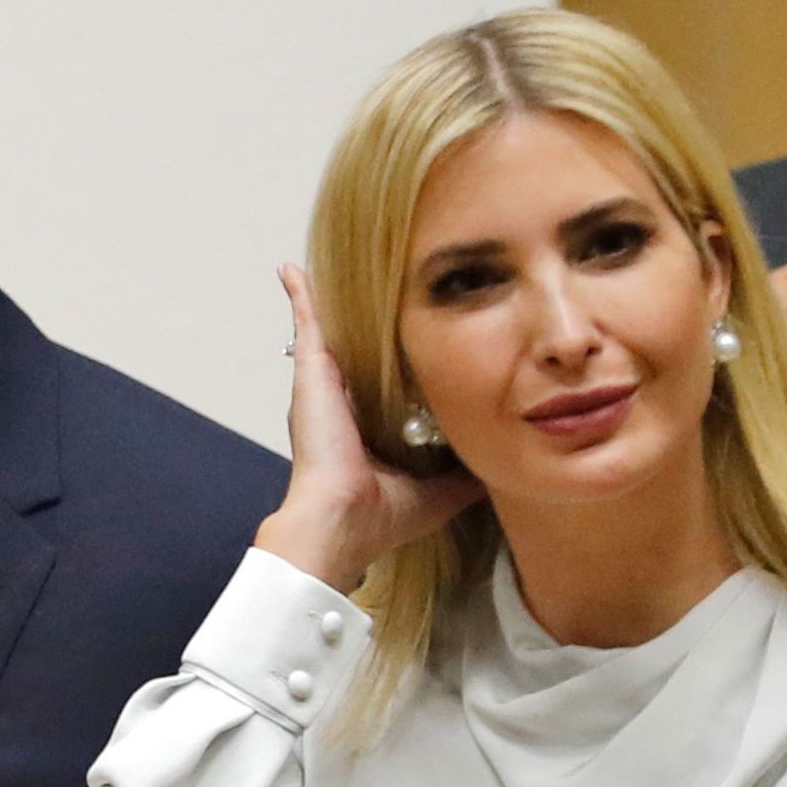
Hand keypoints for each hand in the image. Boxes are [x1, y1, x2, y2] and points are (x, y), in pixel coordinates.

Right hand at [254, 264, 482, 592]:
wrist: (344, 520)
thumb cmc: (382, 516)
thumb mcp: (440, 493)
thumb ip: (466, 474)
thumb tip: (497, 461)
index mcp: (368, 428)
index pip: (384, 385)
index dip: (398, 363)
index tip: (413, 339)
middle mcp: (343, 402)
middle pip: (357, 352)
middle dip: (364, 326)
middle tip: (380, 290)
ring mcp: (324, 385)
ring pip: (332, 331)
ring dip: (330, 302)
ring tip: (337, 266)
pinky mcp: (313, 371)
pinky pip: (306, 321)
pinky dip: (298, 294)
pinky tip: (289, 269)